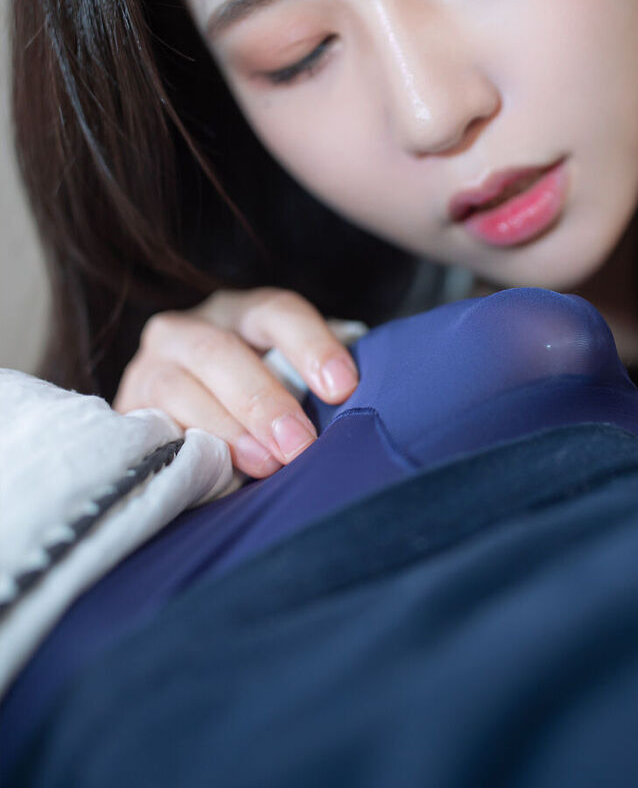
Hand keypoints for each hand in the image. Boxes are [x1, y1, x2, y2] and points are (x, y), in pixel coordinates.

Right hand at [113, 288, 359, 477]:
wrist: (187, 430)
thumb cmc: (261, 406)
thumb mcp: (287, 386)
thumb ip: (313, 389)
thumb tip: (359, 410)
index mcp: (241, 313)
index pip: (277, 312)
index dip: (311, 345)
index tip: (343, 387)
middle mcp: (189, 329)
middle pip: (221, 352)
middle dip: (264, 400)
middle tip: (300, 443)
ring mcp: (150, 367)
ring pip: (179, 388)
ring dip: (225, 428)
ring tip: (264, 464)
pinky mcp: (128, 410)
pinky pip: (150, 427)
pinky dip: (183, 450)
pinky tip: (211, 475)